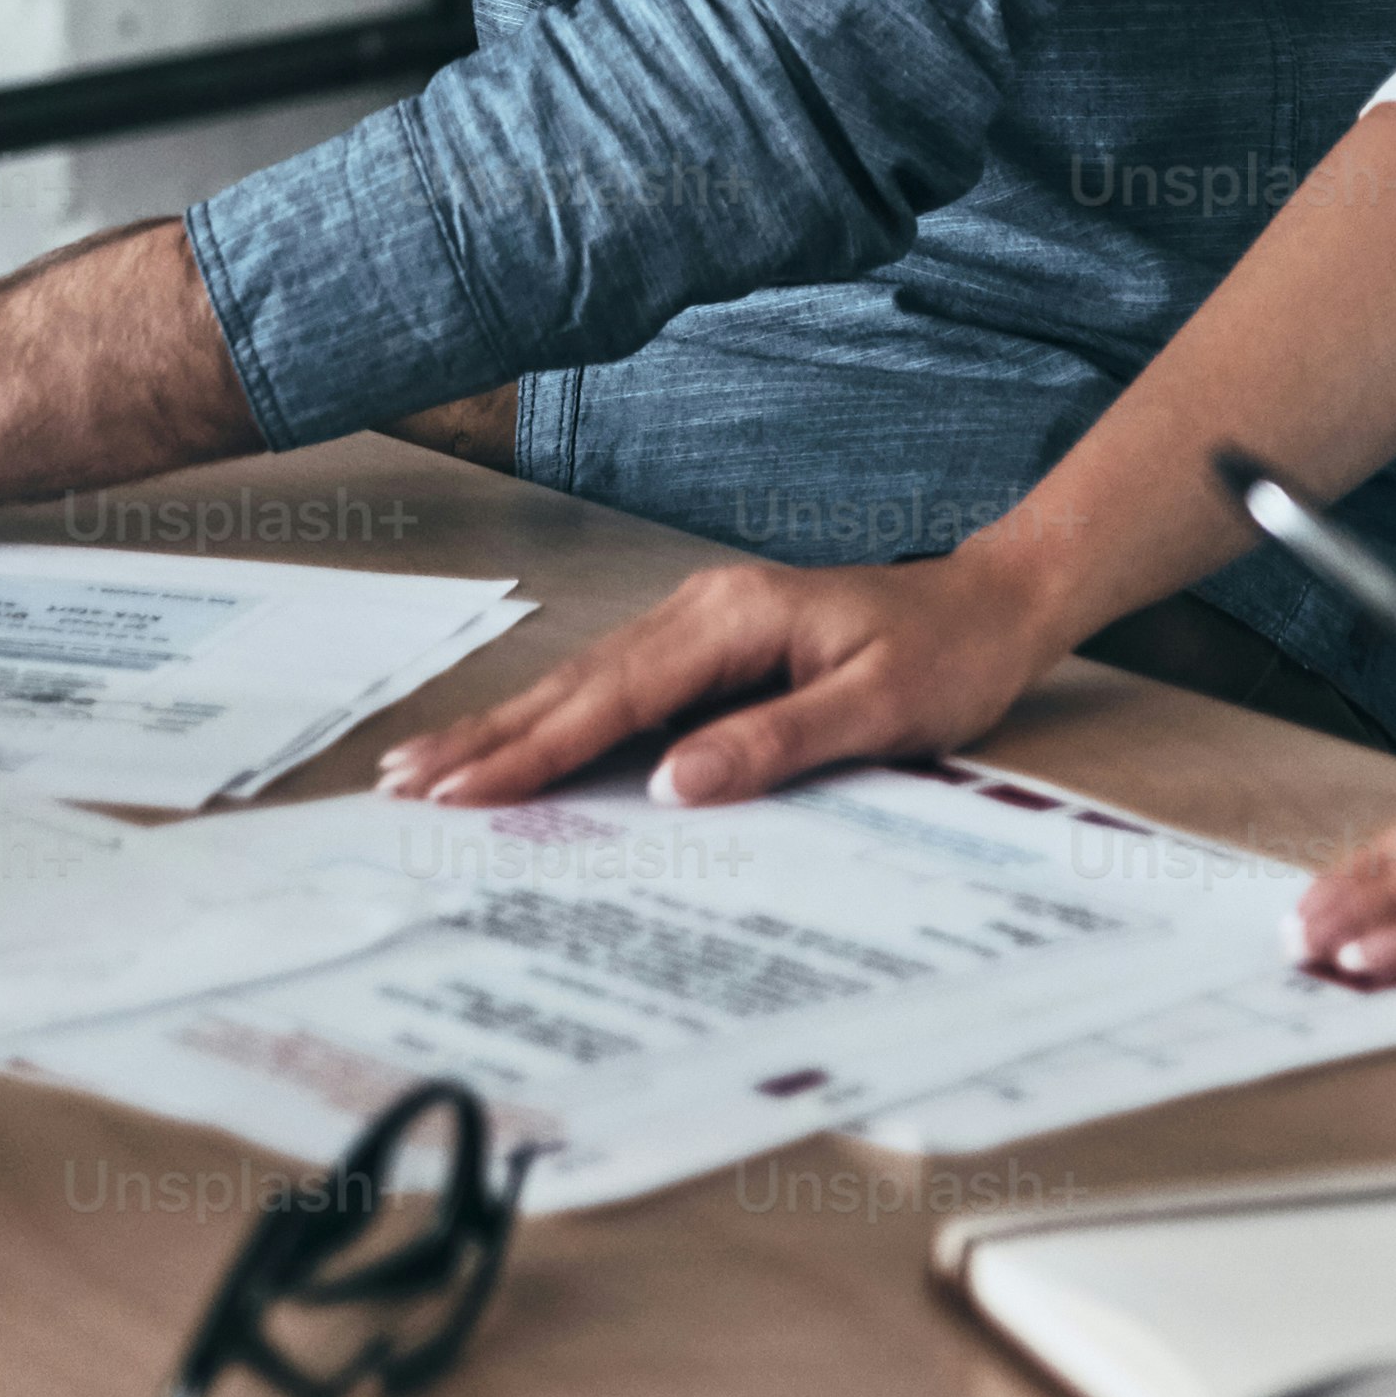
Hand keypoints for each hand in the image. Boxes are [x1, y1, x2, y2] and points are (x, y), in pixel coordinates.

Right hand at [377, 547, 1070, 809]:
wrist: (991, 604)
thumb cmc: (946, 656)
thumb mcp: (880, 709)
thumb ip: (775, 743)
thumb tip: (673, 784)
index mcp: (730, 618)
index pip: (611, 698)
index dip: (533, 750)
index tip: (464, 792)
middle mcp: (698, 610)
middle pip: (575, 683)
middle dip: (487, 735)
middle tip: (404, 781)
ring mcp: (698, 624)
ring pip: (584, 682)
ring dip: (507, 726)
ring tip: (429, 766)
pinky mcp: (707, 647)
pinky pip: (615, 688)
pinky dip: (556, 719)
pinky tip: (518, 745)